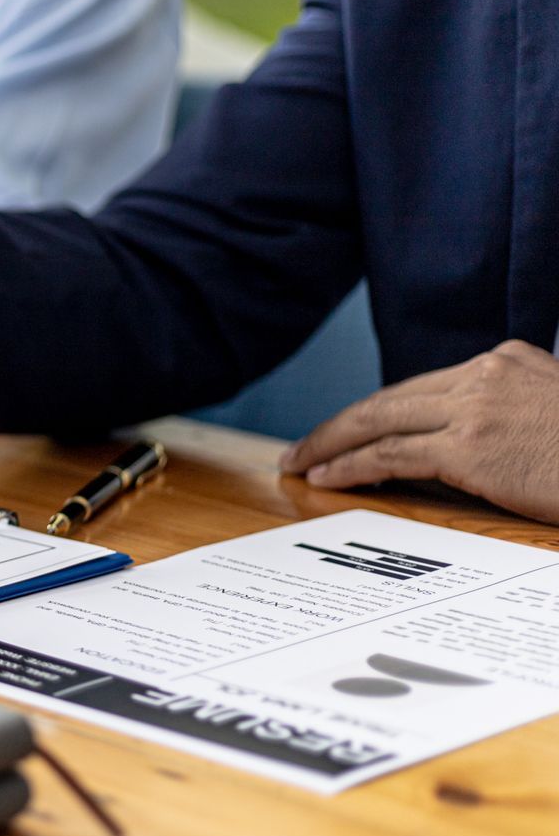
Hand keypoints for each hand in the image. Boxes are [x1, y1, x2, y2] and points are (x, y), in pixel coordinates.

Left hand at [281, 340, 558, 522]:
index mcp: (505, 359)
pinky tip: (329, 477)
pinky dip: (352, 465)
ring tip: (302, 463)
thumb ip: (508, 412)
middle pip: (391, 398)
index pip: (422, 387)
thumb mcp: (552, 411)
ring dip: (332, 444)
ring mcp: (476, 407)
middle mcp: (485, 373)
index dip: (376, 412)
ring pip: (380, 421)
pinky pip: (391, 453)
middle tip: (302, 447)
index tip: (345, 431)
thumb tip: (468, 440)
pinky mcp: (471, 447)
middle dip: (339, 425)